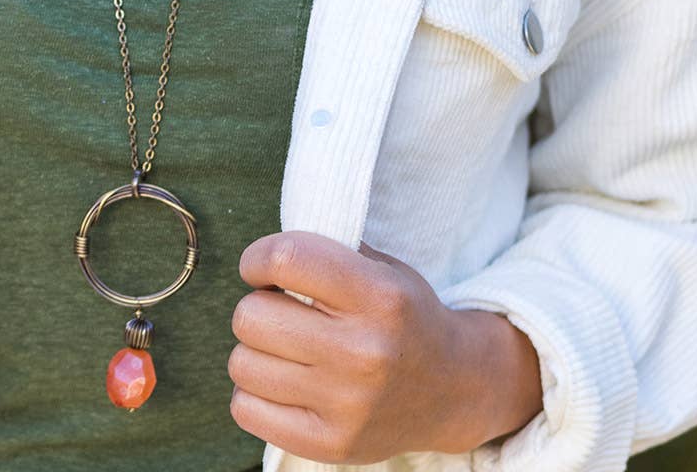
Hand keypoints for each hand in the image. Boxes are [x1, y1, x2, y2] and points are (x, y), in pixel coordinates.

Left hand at [228, 231, 542, 464]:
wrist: (454, 389)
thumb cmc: (404, 317)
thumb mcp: (383, 269)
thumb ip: (327, 251)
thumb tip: (263, 255)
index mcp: (379, 297)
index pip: (286, 259)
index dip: (257, 258)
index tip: (261, 267)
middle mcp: (363, 352)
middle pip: (251, 316)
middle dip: (258, 306)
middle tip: (279, 310)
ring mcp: (347, 406)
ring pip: (242, 364)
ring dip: (254, 350)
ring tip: (283, 347)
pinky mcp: (331, 445)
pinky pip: (246, 410)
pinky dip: (253, 393)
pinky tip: (281, 381)